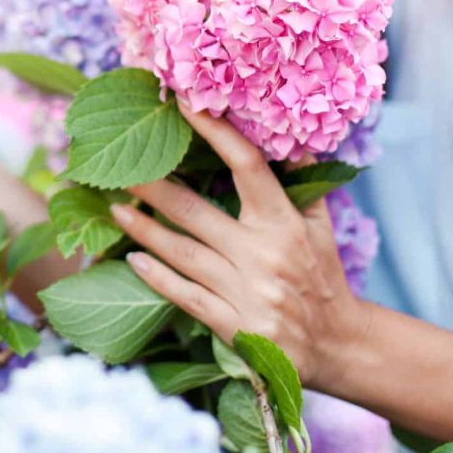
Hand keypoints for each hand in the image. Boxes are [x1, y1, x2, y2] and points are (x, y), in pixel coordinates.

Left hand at [111, 109, 366, 388]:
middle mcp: (264, 254)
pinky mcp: (235, 326)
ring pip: (183, 253)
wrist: (337, 345)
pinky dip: (157, 277)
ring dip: (143, 229)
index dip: (215, 133)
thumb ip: (299, 182)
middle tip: (119, 167)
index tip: (184, 106)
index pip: (247, 165)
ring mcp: (247, 292)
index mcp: (284, 222)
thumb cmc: (322, 276)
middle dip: (153, 186)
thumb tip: (279, 133)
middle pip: (195, 211)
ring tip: (114, 209)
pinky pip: (185, 296)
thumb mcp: (320, 226)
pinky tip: (134, 260)